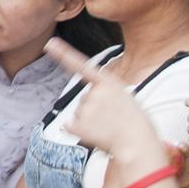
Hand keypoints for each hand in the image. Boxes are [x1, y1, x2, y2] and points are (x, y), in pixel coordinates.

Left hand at [43, 39, 163, 168]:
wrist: (139, 143)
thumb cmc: (134, 121)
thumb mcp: (123, 97)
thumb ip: (103, 94)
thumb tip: (78, 109)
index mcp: (108, 82)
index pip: (80, 64)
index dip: (63, 53)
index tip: (49, 43)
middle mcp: (94, 93)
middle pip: (85, 97)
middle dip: (96, 108)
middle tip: (114, 118)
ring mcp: (85, 109)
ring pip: (80, 112)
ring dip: (91, 120)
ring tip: (109, 126)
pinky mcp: (76, 125)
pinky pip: (70, 125)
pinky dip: (80, 131)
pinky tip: (97, 134)